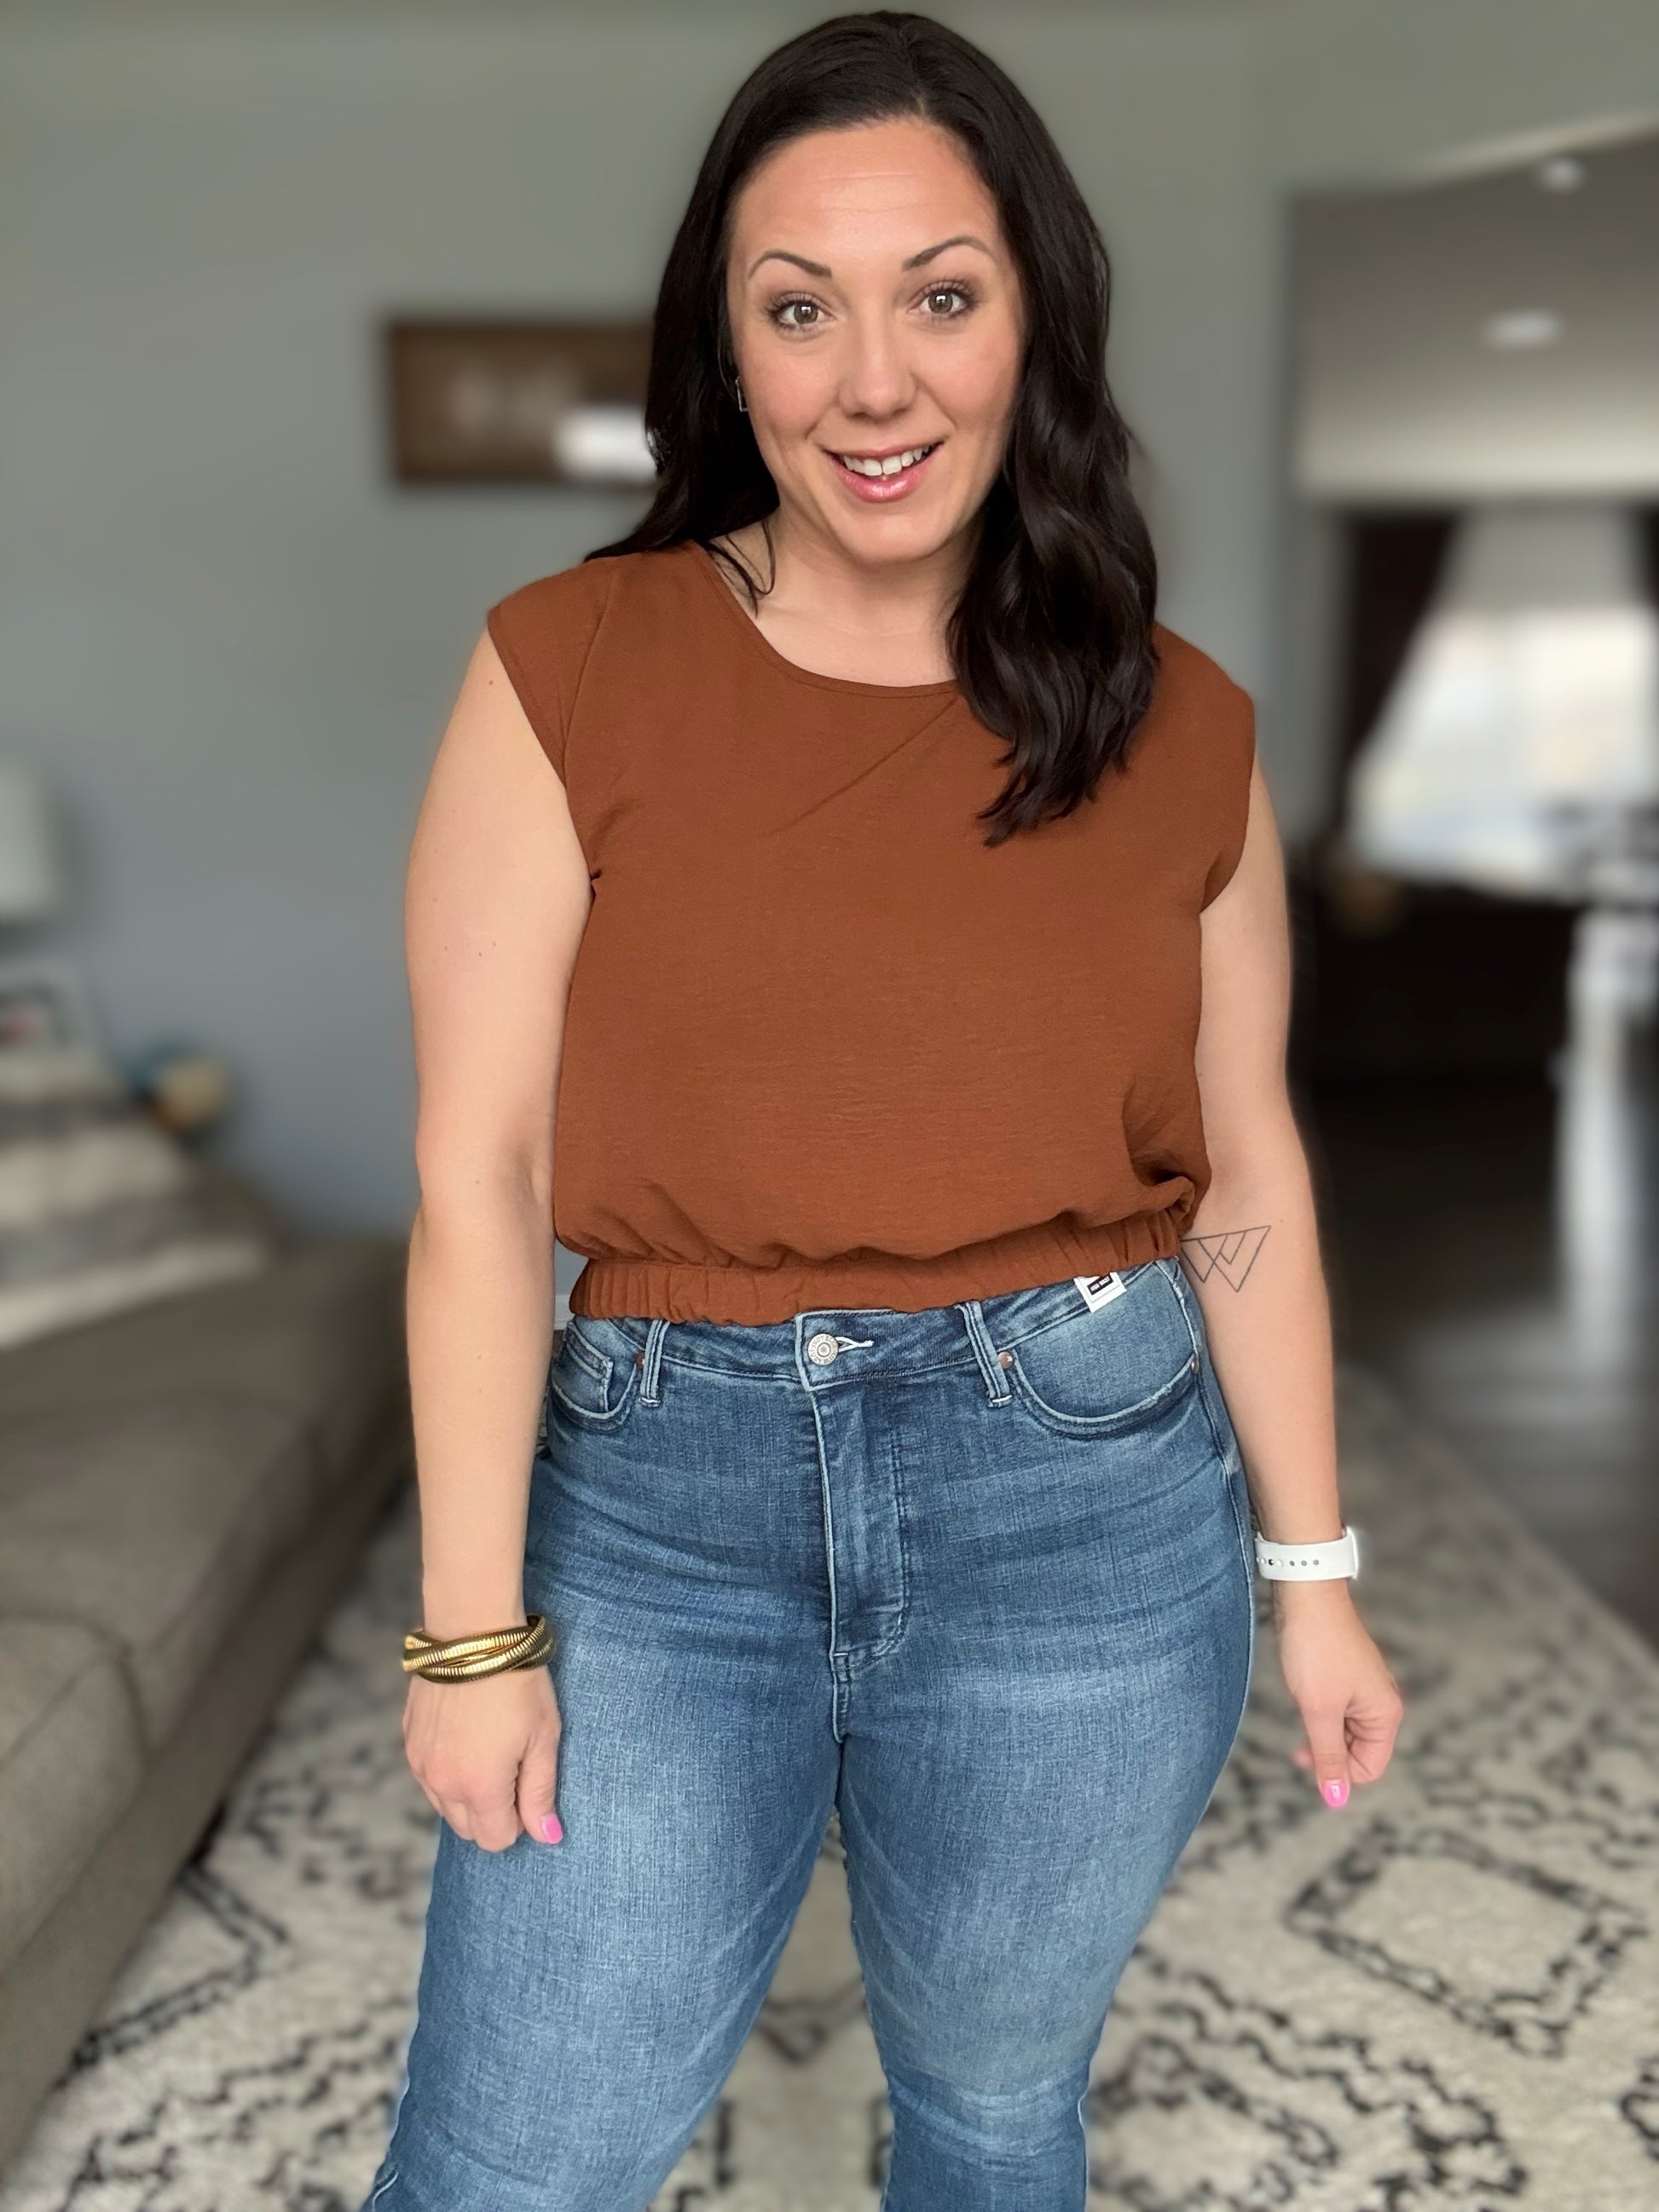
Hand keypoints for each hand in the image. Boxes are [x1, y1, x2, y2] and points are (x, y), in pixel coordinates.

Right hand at [403, 1664, 563, 1850]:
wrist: (471, 1633)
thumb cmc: (517, 1683)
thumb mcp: (543, 1737)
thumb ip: (540, 1793)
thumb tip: (547, 1837)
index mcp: (479, 1789)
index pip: (496, 1840)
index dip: (519, 1821)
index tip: (528, 1784)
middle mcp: (442, 1784)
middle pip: (468, 1828)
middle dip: (492, 1811)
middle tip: (513, 1765)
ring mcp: (420, 1763)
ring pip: (445, 1804)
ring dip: (467, 1792)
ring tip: (489, 1747)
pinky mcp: (409, 1740)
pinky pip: (429, 1776)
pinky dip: (447, 1769)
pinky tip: (466, 1735)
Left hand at [1272, 1584, 1402, 1808]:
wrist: (1307, 1596)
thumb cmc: (1316, 1650)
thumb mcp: (1319, 1710)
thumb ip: (1329, 1756)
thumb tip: (1336, 1799)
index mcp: (1385, 1714)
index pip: (1368, 1767)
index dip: (1338, 1772)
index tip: (1304, 1756)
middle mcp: (1381, 1703)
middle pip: (1358, 1752)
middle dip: (1327, 1751)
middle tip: (1296, 1741)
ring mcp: (1365, 1688)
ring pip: (1344, 1731)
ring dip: (1320, 1730)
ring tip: (1303, 1704)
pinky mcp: (1347, 1676)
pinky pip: (1336, 1710)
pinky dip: (1319, 1711)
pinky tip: (1303, 1693)